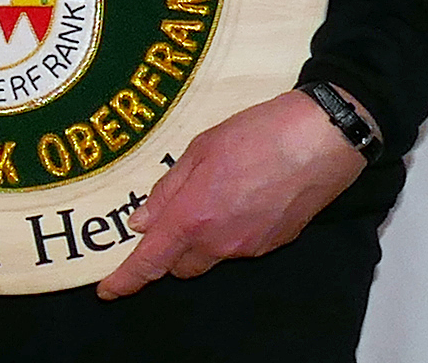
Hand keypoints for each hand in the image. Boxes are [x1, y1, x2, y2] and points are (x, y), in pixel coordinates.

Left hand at [96, 89, 366, 297]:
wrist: (319, 141)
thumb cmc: (254, 136)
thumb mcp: (197, 151)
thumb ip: (166, 190)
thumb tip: (141, 222)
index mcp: (193, 218)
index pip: (152, 262)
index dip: (126, 280)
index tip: (108, 291)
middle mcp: (220, 243)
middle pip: (181, 265)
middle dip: (167, 249)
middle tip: (167, 216)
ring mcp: (250, 247)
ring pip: (210, 256)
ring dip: (198, 239)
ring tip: (207, 196)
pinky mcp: (274, 244)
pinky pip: (238, 246)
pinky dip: (226, 230)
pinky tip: (236, 197)